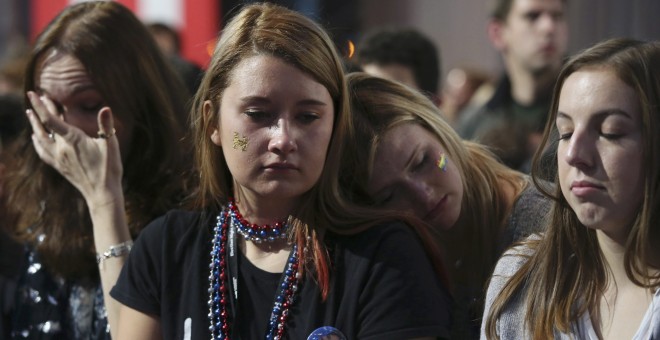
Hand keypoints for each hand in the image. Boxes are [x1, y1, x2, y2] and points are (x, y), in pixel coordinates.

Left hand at [25, 91, 123, 206]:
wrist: (101, 193)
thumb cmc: (108, 168)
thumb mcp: (111, 145)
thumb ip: (106, 126)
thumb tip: (106, 108)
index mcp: (72, 139)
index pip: (50, 119)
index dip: (40, 105)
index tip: (32, 93)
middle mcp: (61, 148)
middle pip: (45, 125)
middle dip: (40, 110)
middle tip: (37, 96)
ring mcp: (58, 158)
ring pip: (40, 138)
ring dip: (34, 125)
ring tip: (29, 114)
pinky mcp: (59, 166)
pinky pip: (42, 151)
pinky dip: (37, 142)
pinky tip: (35, 138)